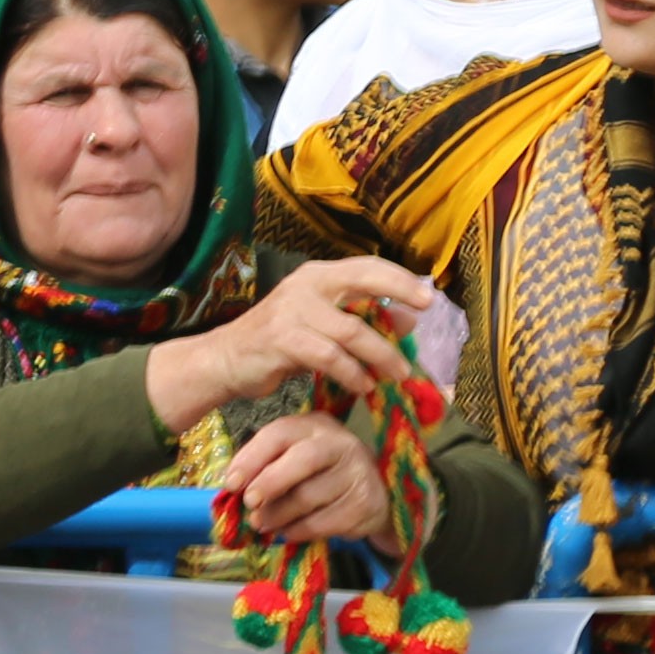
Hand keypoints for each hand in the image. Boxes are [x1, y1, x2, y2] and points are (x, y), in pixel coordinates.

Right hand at [149, 253, 446, 426]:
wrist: (225, 360)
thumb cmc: (279, 344)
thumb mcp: (324, 328)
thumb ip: (363, 320)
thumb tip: (409, 320)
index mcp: (318, 275)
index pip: (366, 267)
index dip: (400, 280)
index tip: (429, 298)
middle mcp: (306, 284)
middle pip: (362, 283)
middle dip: (398, 297)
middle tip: (422, 320)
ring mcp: (292, 310)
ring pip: (352, 330)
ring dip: (380, 355)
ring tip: (396, 375)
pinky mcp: (282, 339)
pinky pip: (329, 357)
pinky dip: (352, 373)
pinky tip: (363, 386)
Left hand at [219, 410, 392, 550]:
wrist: (374, 493)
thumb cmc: (321, 473)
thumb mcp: (294, 458)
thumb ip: (267, 464)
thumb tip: (233, 485)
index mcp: (315, 426)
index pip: (280, 433)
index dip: (252, 458)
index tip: (231, 483)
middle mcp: (341, 443)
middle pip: (301, 460)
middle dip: (269, 484)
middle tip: (249, 504)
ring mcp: (358, 472)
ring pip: (309, 496)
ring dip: (279, 515)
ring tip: (262, 523)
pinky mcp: (366, 502)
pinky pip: (324, 521)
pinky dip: (299, 530)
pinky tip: (287, 532)